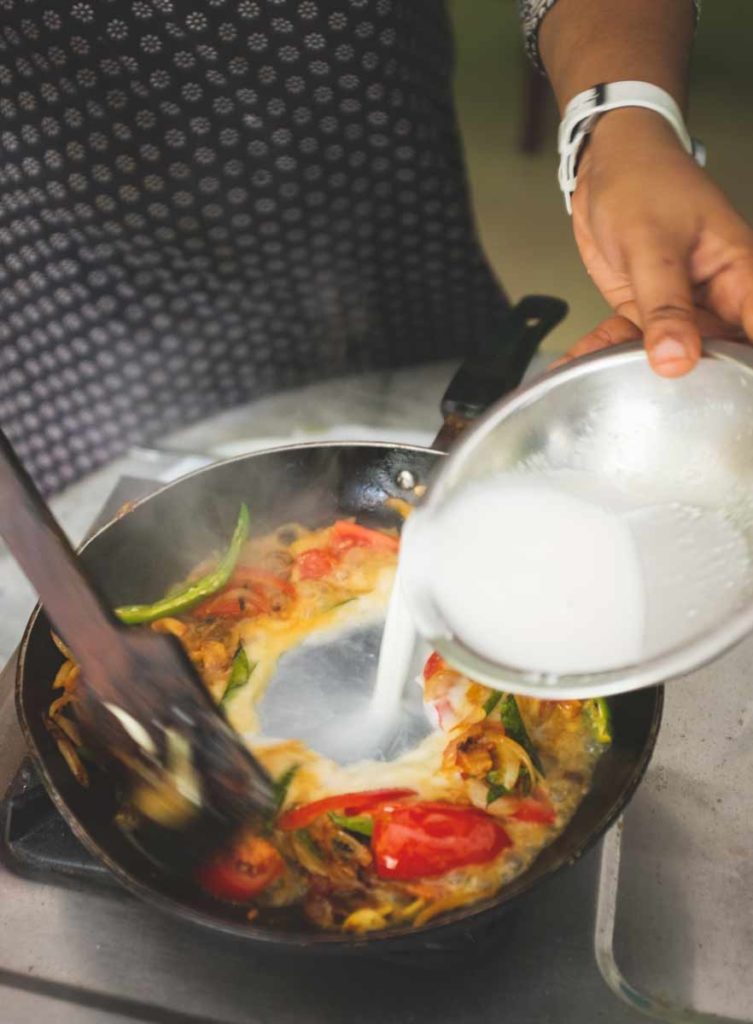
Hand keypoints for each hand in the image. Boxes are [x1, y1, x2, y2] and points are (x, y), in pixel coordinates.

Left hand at [561, 108, 752, 376]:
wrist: (607, 162)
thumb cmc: (645, 182)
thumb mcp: (652, 244)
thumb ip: (665, 305)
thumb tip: (677, 360)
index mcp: (740, 274)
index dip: (746, 369)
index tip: (732, 401)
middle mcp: (716, 296)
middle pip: (716, 355)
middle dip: (688, 386)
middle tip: (659, 414)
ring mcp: (680, 306)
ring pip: (666, 355)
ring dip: (631, 372)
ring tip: (600, 391)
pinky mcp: (646, 309)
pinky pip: (627, 342)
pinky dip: (599, 352)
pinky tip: (571, 368)